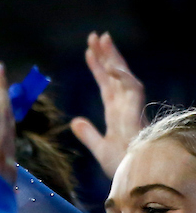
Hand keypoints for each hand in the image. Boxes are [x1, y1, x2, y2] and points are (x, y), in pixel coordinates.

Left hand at [70, 32, 145, 177]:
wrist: (134, 176)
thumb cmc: (122, 165)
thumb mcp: (100, 147)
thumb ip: (88, 134)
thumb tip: (75, 121)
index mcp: (116, 112)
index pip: (105, 84)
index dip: (97, 68)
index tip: (88, 52)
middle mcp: (124, 106)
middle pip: (113, 75)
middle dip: (105, 54)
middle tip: (95, 36)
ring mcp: (131, 108)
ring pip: (122, 76)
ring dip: (112, 57)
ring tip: (101, 39)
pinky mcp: (136, 112)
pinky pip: (131, 88)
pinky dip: (122, 76)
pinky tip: (110, 65)